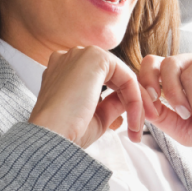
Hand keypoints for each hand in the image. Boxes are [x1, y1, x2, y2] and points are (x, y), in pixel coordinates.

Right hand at [28, 46, 151, 147]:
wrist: (51, 136)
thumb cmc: (67, 132)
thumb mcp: (96, 117)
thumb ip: (112, 104)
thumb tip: (129, 101)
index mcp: (64, 71)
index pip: (105, 82)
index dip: (124, 102)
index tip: (133, 127)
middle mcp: (70, 57)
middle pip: (116, 78)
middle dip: (134, 102)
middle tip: (140, 128)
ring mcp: (81, 54)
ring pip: (123, 77)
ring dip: (137, 103)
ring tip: (138, 128)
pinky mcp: (94, 57)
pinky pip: (126, 77)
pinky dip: (135, 98)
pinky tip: (135, 118)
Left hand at [138, 45, 191, 181]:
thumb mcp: (186, 129)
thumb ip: (162, 116)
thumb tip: (140, 104)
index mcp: (183, 76)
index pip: (153, 65)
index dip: (146, 83)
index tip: (151, 106)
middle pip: (166, 64)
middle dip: (170, 94)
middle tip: (184, 115)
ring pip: (187, 71)